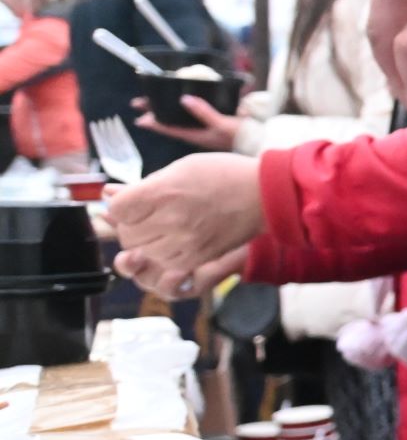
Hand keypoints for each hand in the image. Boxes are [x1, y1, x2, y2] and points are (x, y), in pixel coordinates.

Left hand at [104, 154, 264, 292]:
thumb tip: (109, 193)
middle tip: (145, 219)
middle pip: (127, 234)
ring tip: (159, 234)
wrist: (264, 195)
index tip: (130, 202)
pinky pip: (164, 271)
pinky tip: (170, 250)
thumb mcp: (180, 169)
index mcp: (162, 192)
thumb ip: (144, 185)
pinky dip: (160, 264)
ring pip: (142, 255)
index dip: (119, 206)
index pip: (117, 209)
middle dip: (130, 227)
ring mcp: (184, 242)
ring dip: (144, 247)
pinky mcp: (197, 259)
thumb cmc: (224, 175)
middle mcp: (170, 219)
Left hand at [133, 94, 240, 150]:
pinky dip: (185, 106)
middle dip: (155, 111)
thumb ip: (204, 112)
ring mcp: (206, 128)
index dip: (154, 123)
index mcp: (197, 135)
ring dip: (167, 108)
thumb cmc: (243, 136)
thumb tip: (184, 99)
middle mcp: (198, 132)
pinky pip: (193, 114)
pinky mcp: (214, 123)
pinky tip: (182, 100)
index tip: (139, 119)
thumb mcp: (223, 124)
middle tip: (138, 103)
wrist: (262, 141)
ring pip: (180, 117)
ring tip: (153, 100)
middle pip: (171, 121)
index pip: (170, 129)